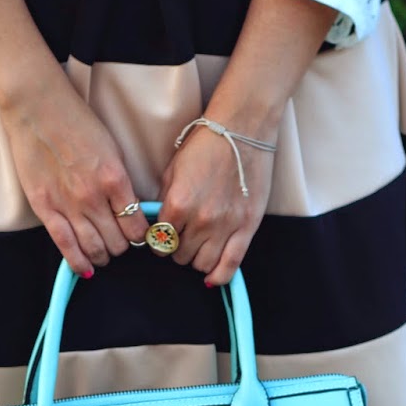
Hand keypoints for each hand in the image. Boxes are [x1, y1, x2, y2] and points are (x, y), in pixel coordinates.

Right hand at [0, 0, 145, 276]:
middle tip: (119, 242)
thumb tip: (131, 210)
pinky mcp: (45, 207)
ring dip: (102, 256)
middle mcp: (94, 197)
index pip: (137, 227)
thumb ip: (120, 182)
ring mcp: (68, 205)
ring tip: (103, 252)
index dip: (141, 237)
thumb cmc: (76, 122)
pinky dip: (78, 262)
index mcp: (116, 180)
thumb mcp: (111, 150)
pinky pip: (65, 246)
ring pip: (94, 250)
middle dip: (122, 247)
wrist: (38, 108)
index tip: (137, 235)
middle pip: (118, 243)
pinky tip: (86, 268)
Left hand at [156, 120, 276, 286]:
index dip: (158, 242)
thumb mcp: (172, 170)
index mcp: (178, 204)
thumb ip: (164, 201)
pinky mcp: (247, 227)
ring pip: (203, 265)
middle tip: (182, 238)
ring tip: (199, 247)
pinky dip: (219, 276)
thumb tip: (158, 224)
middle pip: (180, 257)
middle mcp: (201, 220)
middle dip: (177, 250)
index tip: (163, 237)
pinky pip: (231, 265)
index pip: (159, 242)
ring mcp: (226, 226)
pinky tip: (212, 276)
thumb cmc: (205, 144)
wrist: (242, 129)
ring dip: (197, 260)